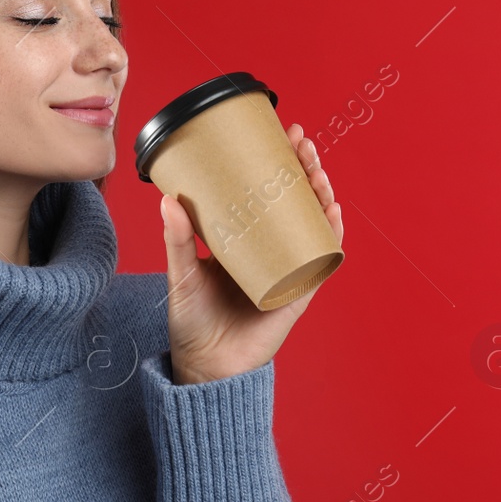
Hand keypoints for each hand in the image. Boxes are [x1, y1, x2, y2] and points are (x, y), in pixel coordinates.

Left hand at [159, 122, 343, 383]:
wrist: (207, 367)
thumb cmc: (192, 320)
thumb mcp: (181, 274)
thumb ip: (177, 240)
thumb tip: (168, 199)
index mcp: (245, 238)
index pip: (267, 191)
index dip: (279, 162)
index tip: (282, 134)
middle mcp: (271, 249)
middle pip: (297, 200)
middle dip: (305, 169)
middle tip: (302, 143)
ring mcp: (289, 267)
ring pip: (314, 223)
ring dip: (322, 194)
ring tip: (316, 172)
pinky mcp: (299, 291)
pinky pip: (321, 259)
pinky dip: (331, 236)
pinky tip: (332, 214)